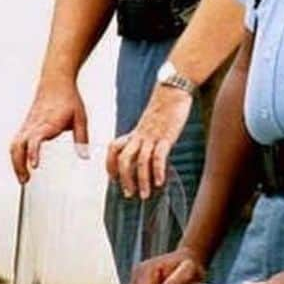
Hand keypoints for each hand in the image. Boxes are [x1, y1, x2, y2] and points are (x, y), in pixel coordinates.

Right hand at [10, 85, 88, 182]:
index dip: (33, 152)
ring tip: (23, 177)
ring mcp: (28, 125)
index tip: (34, 165)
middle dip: (18, 164)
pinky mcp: (26, 125)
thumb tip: (84, 157)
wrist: (55, 80)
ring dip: (15, 162)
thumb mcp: (80, 117)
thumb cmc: (68, 98)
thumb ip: (82, 138)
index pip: (35, 139)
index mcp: (48, 122)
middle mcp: (34, 124)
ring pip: (14, 144)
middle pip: (18, 145)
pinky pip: (16, 141)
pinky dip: (16, 155)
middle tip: (25, 180)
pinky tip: (22, 165)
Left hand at [107, 85, 192, 199]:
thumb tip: (148, 154)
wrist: (173, 89)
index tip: (113, 179)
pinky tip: (160, 182)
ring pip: (140, 161)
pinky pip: (158, 156)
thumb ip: (146, 138)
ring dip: (141, 181)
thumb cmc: (165, 107)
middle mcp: (139, 136)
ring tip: (145, 195)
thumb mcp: (150, 124)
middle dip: (125, 179)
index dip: (110, 164)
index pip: (113, 148)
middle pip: (124, 159)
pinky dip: (157, 171)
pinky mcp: (166, 136)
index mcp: (134, 132)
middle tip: (129, 194)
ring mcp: (152, 136)